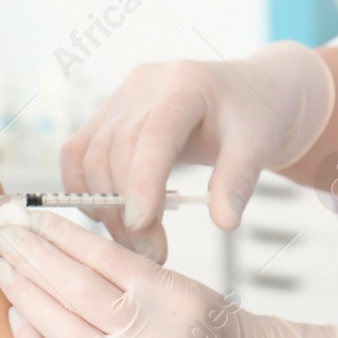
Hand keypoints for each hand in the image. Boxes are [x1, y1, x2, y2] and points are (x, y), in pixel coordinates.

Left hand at [0, 203, 337, 337]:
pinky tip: (17, 314)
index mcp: (173, 297)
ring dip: (25, 294)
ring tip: (3, 267)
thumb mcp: (178, 282)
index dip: (60, 233)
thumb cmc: (205, 325)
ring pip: (62, 329)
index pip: (103, 256)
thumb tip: (52, 236)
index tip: (31, 215)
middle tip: (3, 233)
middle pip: (76, 290)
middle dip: (32, 257)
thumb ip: (123, 267)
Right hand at [59, 41, 334, 260]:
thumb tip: (224, 222)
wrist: (245, 96)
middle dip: (125, 207)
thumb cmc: (255, 117)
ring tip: (134, 242)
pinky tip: (109, 217)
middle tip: (150, 253)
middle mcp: (143, 86)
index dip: (142, 180)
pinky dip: (85, 189)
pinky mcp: (107, 116)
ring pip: (89, 155)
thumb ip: (238, 182)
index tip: (141, 225)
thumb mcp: (258, 146)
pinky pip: (79, 153)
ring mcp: (119, 99)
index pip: (154, 133)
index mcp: (185, 85)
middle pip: (115, 149)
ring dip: (103, 205)